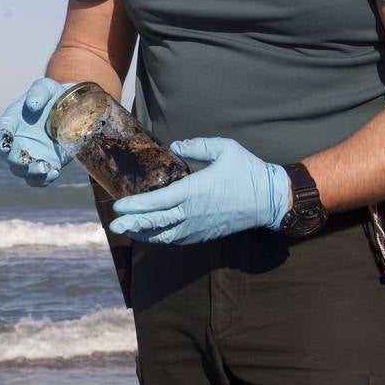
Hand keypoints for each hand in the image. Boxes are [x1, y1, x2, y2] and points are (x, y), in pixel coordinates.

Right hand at [0, 78, 75, 185]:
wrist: (72, 109)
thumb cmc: (53, 95)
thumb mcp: (46, 87)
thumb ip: (38, 93)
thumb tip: (32, 106)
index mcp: (13, 121)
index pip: (2, 131)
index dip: (2, 139)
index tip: (7, 143)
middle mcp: (18, 141)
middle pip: (9, 156)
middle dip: (16, 160)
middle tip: (27, 160)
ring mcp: (31, 155)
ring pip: (22, 171)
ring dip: (31, 173)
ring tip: (45, 168)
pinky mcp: (46, 164)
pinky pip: (40, 179)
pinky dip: (44, 179)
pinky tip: (54, 172)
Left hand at [108, 137, 290, 242]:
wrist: (270, 200)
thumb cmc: (247, 171)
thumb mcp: (224, 149)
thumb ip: (197, 146)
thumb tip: (175, 146)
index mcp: (194, 191)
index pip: (157, 201)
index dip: (136, 205)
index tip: (119, 206)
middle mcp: (192, 213)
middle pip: (156, 222)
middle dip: (133, 224)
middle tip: (114, 225)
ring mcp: (198, 227)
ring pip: (165, 235)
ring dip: (145, 233)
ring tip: (128, 230)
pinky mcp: (205, 234)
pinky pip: (178, 239)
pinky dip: (162, 238)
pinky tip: (153, 234)